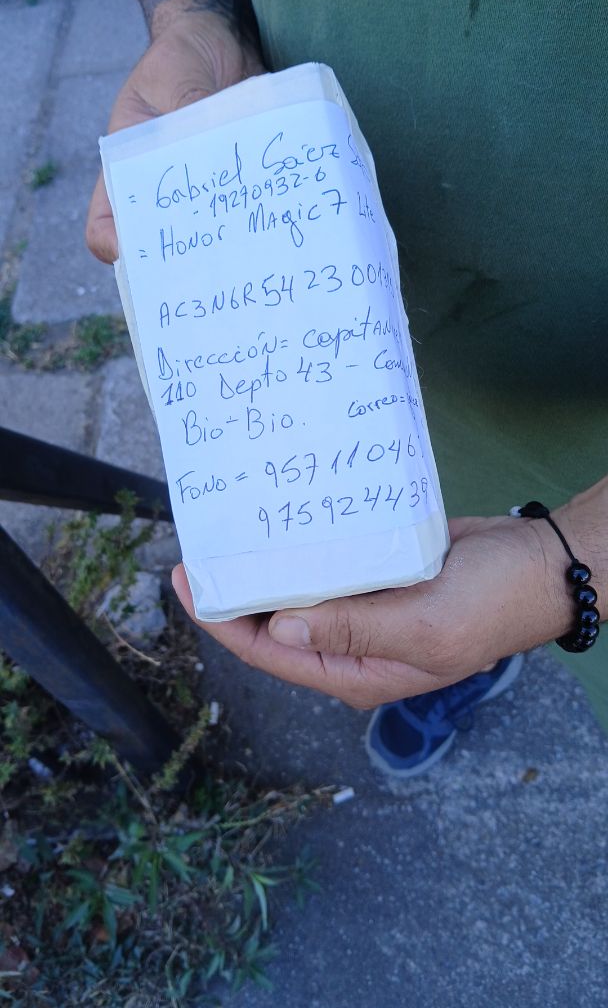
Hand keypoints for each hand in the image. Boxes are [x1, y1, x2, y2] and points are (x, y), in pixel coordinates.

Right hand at [86, 14, 264, 263]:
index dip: (116, 245)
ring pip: (207, 237)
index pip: (107, 220)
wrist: (222, 40)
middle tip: (208, 265)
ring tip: (249, 251)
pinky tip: (279, 224)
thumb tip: (204, 139)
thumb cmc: (180, 57)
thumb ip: (185, 108)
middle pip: (162, 243)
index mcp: (128, 167)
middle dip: (182, 260)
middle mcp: (163, 189)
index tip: (136, 256)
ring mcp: (202, 191)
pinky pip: (244, 212)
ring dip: (227, 247)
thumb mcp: (173, 75)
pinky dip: (259, 220)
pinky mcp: (236, 184)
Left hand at [172, 513, 573, 709]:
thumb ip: (352, 630)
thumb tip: (279, 626)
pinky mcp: (376, 578)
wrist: (540, 565)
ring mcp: (363, 612)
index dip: (222, 621)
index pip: (270, 653)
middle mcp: (351, 647)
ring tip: (229, 531)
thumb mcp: (425, 625)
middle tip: (202, 547)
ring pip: (298, 593)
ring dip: (267, 567)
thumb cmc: (493, 603)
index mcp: (356, 672)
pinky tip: (280, 522)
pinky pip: (326, 567)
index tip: (187, 580)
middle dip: (236, 594)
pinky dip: (302, 549)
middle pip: (275, 625)